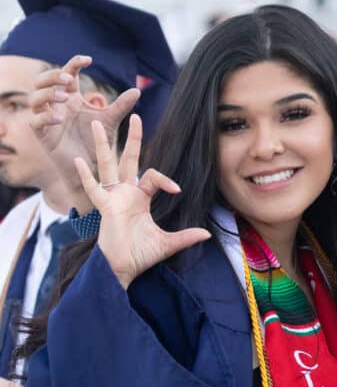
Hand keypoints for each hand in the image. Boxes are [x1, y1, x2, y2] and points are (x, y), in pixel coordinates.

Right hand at [29, 55, 140, 204]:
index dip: (73, 63)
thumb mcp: (111, 121)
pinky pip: (35, 122)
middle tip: (68, 78)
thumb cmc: (99, 141)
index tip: (88, 60)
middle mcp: (57, 105)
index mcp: (72, 97)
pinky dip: (46, 117)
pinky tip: (61, 118)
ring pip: (34, 98)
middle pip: (42, 81)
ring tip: (65, 97)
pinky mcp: (43, 136)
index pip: (67, 73)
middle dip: (52, 76)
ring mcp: (48, 119)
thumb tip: (137, 90)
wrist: (94, 167)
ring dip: (47, 93)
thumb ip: (122, 105)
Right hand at [75, 115, 210, 288]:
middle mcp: (126, 193)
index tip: (177, 189)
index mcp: (141, 198)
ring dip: (102, 146)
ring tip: (95, 124)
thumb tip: (208, 234)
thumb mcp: (168, 244)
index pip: (153, 176)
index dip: (166, 179)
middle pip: (129, 159)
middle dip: (132, 139)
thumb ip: (186, 237)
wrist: (123, 269)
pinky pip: (93, 190)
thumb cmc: (142, 255)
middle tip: (135, 116)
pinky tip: (78, 160)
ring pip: (107, 166)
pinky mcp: (104, 208)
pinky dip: (85, 176)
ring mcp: (113, 198)